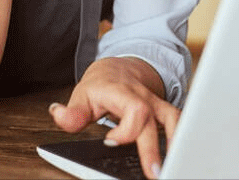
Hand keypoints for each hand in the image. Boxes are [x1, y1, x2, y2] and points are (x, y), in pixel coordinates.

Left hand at [49, 58, 177, 179]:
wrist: (118, 69)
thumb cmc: (101, 85)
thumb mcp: (81, 94)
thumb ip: (72, 111)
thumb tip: (58, 114)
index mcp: (123, 93)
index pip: (134, 110)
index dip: (126, 130)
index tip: (110, 141)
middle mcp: (143, 97)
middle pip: (154, 120)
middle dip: (154, 147)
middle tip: (154, 172)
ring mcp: (155, 103)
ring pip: (173, 117)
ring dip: (175, 140)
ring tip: (173, 164)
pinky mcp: (162, 111)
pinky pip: (176, 121)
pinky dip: (179, 136)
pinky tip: (177, 154)